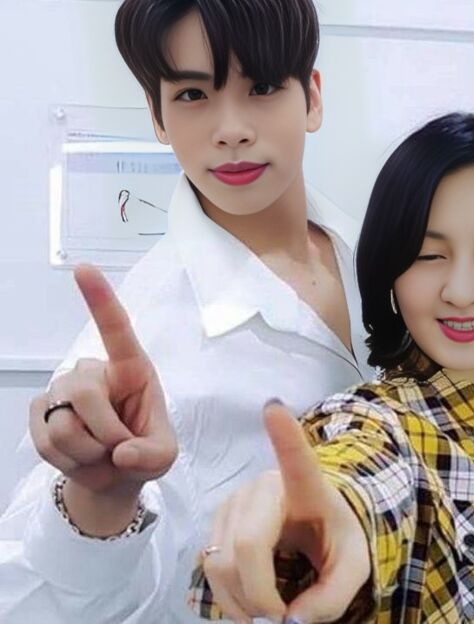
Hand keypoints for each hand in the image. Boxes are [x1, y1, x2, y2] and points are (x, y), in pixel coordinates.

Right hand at [29, 265, 176, 532]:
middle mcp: (95, 372)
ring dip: (87, 453)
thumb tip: (121, 453)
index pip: (116, 330)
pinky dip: (68, 462)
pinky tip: (82, 457)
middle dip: (104, 434)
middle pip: (84, 395)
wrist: (115, 475)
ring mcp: (63, 391)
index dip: (100, 299)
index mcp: (132, 369)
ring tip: (102, 454)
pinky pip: (45, 441)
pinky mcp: (40, 412)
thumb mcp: (163, 456)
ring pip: (62, 424)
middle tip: (120, 450)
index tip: (84, 268)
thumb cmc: (144, 451)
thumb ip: (151, 456)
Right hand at [202, 402, 370, 623]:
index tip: (274, 407)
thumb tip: (292, 623)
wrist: (316, 527)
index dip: (284, 434)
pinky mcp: (217, 519)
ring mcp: (234, 500)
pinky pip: (208, 566)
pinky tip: (249, 602)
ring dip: (242, 604)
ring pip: (220, 562)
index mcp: (306, 485)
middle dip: (260, 599)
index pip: (295, 457)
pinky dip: (228, 598)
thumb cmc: (335, 537)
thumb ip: (330, 598)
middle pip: (245, 548)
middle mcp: (263, 485)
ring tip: (269, 614)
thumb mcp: (350, 569)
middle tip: (281, 621)